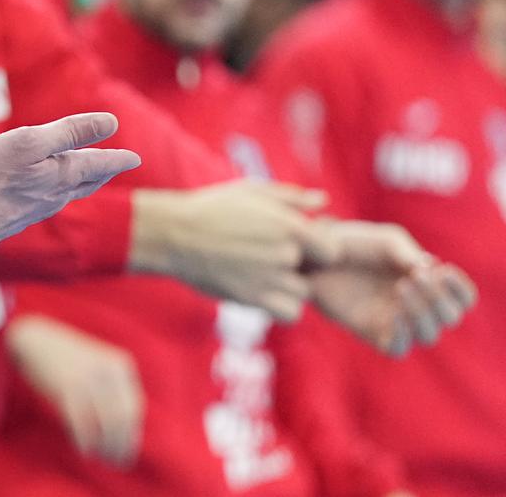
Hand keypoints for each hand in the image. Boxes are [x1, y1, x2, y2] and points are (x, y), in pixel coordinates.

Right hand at [0, 113, 139, 274]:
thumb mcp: (29, 142)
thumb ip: (69, 132)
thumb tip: (111, 122)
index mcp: (61, 174)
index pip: (97, 164)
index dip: (117, 158)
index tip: (135, 158)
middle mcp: (53, 196)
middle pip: (86, 182)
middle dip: (103, 172)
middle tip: (117, 165)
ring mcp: (33, 210)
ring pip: (67, 193)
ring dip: (82, 183)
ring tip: (87, 177)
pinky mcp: (14, 219)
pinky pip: (46, 202)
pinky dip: (57, 193)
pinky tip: (44, 194)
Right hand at [7, 314, 144, 468]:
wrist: (34, 339)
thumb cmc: (64, 358)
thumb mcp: (96, 367)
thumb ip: (111, 391)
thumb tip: (124, 434)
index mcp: (120, 365)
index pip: (135, 407)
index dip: (132, 434)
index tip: (126, 452)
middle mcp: (108, 371)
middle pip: (123, 417)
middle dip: (121, 444)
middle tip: (115, 461)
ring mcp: (88, 378)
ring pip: (106, 423)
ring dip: (105, 446)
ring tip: (99, 457)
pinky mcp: (67, 387)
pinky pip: (83, 423)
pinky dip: (85, 442)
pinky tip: (83, 449)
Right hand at [127, 181, 332, 320]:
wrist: (173, 234)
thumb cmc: (212, 208)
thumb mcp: (251, 192)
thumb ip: (292, 198)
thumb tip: (324, 202)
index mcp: (289, 225)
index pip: (332, 249)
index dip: (320, 248)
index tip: (302, 244)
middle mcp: (284, 254)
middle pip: (316, 272)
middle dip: (300, 265)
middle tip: (272, 256)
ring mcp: (269, 279)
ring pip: (302, 293)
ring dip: (289, 286)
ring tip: (264, 272)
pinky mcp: (252, 300)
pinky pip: (289, 313)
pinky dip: (282, 306)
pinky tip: (264, 290)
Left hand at [309, 221, 476, 355]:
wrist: (313, 253)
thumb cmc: (351, 243)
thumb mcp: (386, 241)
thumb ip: (410, 256)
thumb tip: (431, 273)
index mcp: (425, 281)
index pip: (461, 298)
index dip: (461, 290)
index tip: (445, 271)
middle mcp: (415, 304)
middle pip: (449, 318)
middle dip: (439, 298)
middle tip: (416, 278)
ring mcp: (394, 320)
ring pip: (429, 335)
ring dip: (423, 313)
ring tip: (401, 288)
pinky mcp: (371, 332)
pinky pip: (397, 349)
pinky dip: (402, 335)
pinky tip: (393, 314)